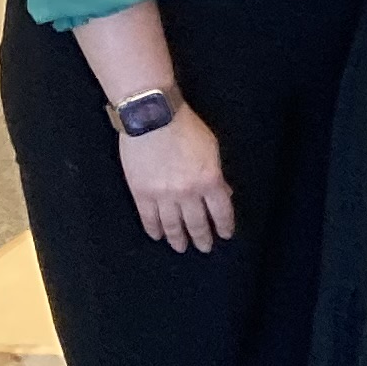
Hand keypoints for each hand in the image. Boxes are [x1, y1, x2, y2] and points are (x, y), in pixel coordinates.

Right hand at [116, 105, 235, 252]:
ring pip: (172, 225)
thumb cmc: (186, 127)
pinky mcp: (141, 193)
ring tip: (181, 247)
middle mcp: (188, 193)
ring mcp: (163, 195)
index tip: (225, 235)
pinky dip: (154, 229)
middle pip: (197, 223)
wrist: (153, 117)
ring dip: (178, 238)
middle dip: (202, 237)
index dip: (224, 226)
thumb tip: (223, 193)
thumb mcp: (212, 148)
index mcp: (209, 181)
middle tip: (204, 248)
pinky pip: (149, 218)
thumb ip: (217, 174)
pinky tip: (158, 236)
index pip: (221, 212)